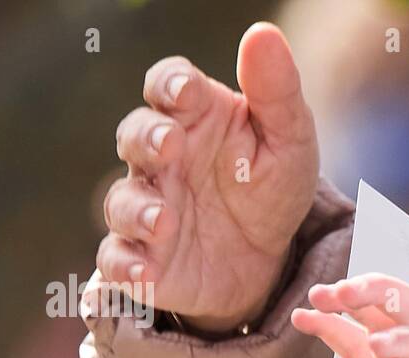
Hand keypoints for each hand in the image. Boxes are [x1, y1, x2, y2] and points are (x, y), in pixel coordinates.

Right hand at [87, 23, 318, 332]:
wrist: (272, 262)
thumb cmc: (272, 188)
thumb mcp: (290, 142)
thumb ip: (276, 92)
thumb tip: (261, 33)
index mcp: (194, 118)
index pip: (168, 86)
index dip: (170, 84)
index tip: (186, 93)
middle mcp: (161, 158)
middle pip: (135, 134)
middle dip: (147, 138)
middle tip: (170, 148)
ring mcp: (148, 206)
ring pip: (122, 200)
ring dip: (137, 209)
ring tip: (164, 222)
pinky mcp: (145, 257)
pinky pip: (118, 259)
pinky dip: (127, 266)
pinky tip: (146, 273)